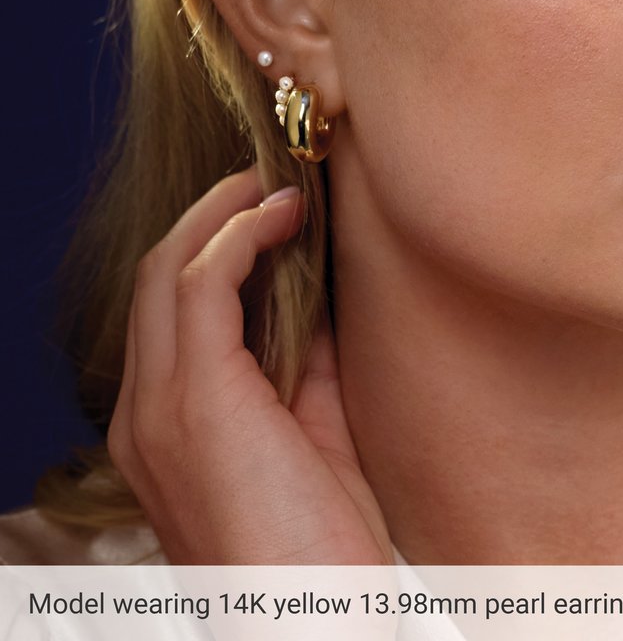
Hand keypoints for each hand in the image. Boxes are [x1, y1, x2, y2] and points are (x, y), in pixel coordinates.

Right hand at [108, 167, 392, 563]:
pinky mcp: (194, 403)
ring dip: (226, 212)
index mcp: (168, 425)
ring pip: (170, 268)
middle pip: (160, 275)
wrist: (314, 632)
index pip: (174, 307)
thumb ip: (304, 369)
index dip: (220, 244)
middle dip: (215, 214)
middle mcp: (146, 412)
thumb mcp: (313, 437)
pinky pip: (200, 285)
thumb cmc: (322, 546)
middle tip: (275, 180)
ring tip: (282, 185)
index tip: (275, 209)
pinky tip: (285, 215)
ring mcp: (160, 408)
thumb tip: (320, 298)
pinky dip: (239, 236)